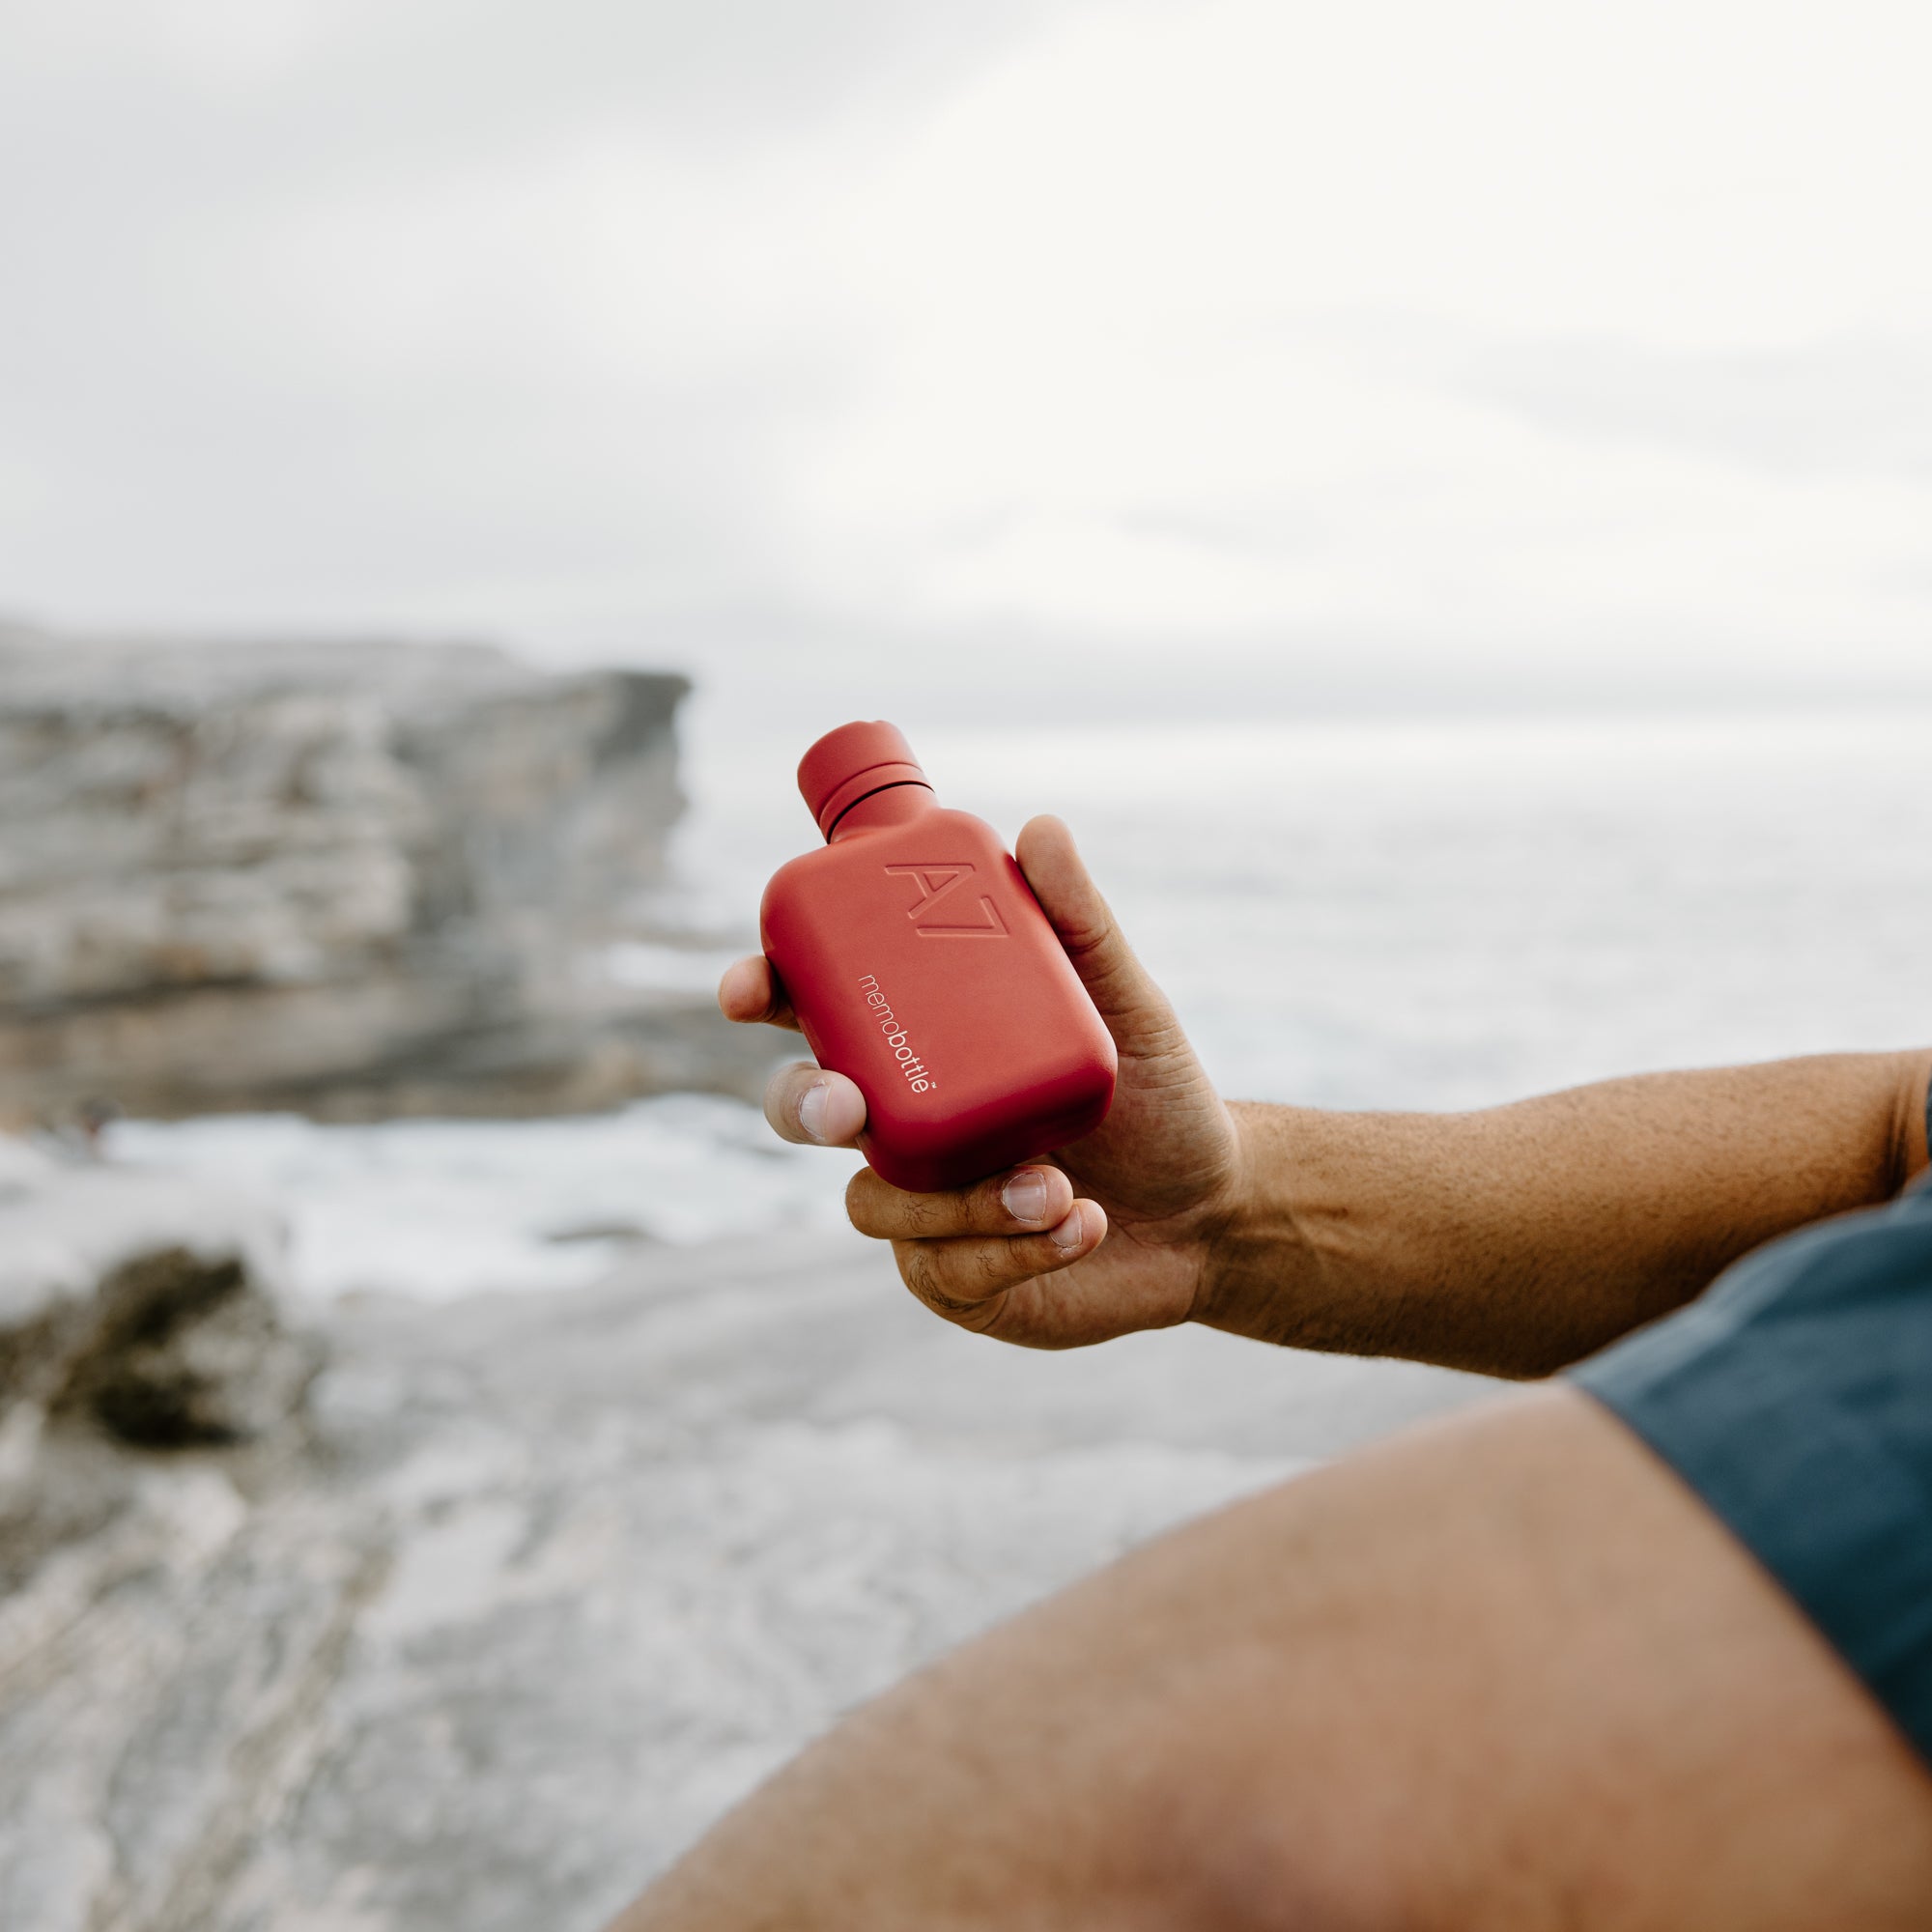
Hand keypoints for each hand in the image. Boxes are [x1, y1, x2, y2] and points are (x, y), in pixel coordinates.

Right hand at [718, 816, 1244, 1346]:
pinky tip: (1080, 1225)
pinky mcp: (953, 1278)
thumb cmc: (1157, 1098)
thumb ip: (1081, 923)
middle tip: (848, 1108)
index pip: (816, 1007)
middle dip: (806, 1105)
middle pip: (803, 1107)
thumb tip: (1040, 828)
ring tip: (1054, 1185)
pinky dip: (1011, 1248)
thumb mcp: (1125, 1005)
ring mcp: (919, 1204)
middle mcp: (902, 1120)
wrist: (1213, 1211)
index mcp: (922, 1043)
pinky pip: (943, 1268)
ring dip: (960, 1198)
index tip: (749, 988)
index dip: (765, 989)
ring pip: (875, 1203)